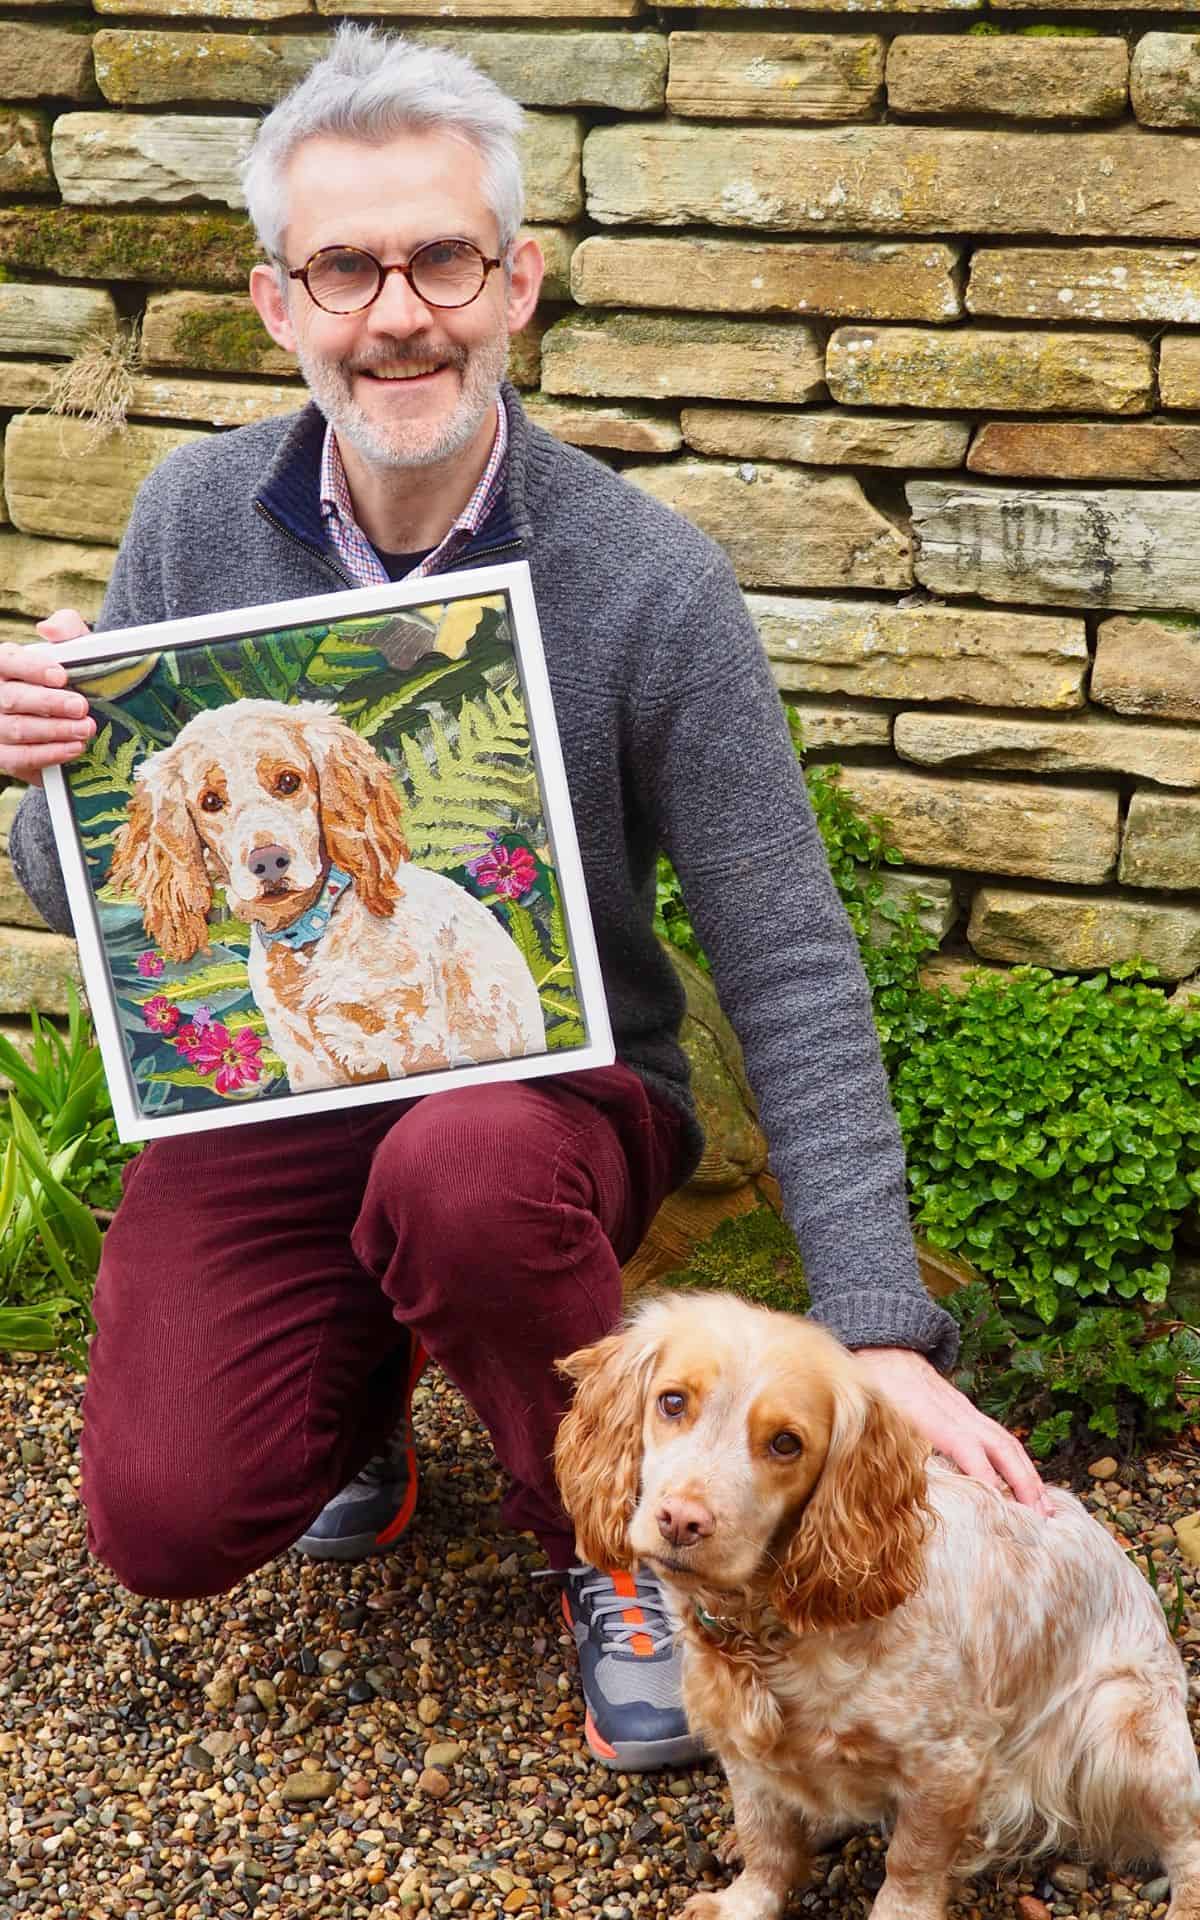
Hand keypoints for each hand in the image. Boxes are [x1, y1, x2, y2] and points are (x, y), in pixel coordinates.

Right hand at [0, 608, 95, 784]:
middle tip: (81, 707)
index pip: (7, 661)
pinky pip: (19, 758)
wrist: (72, 712)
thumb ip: (65, 627)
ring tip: (85, 729)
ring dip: (55, 731)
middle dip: (50, 704)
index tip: (61, 676)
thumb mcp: (72, 645)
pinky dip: (49, 755)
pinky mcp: (2, 755)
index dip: (32, 669)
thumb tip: (50, 629)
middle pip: (13, 699)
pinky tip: (73, 748)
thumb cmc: (68, 675)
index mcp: (3, 663)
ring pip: (18, 730)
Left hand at [854, 1345, 1053, 1515]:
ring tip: (1047, 1508)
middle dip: (1023, 1482)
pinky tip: (1029, 1485)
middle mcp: (955, 1411)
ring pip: (1006, 1441)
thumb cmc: (872, 1386)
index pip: (963, 1445)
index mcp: (927, 1413)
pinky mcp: (969, 1412)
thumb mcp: (869, 1412)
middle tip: (1040, 1517)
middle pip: (999, 1445)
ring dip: (1029, 1475)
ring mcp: (966, 1410)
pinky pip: (1001, 1437)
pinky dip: (1020, 1463)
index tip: (999, 1506)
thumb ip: (881, 1441)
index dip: (982, 1474)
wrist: (883, 1347)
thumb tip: (885, 1484)